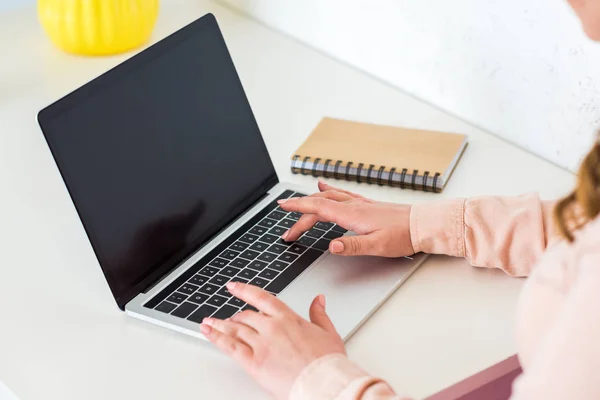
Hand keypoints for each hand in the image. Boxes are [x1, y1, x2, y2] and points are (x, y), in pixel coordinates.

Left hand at [200, 282, 344, 399]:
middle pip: (245, 316)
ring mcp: (261, 344)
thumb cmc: (328, 363)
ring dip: (219, 324)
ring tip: (208, 322)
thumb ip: (319, 313)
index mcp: (288, 318)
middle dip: (235, 316)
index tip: (233, 287)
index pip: (260, 297)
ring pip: (234, 329)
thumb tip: (318, 299)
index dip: (243, 290)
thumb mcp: (328, 332)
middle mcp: (271, 327)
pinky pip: (229, 347)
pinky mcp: (254, 362)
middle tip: (229, 318)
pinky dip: (216, 337)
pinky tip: (208, 332)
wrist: (324, 383)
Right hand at [278, 181, 413, 256]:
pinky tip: (325, 186)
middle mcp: (353, 206)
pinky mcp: (367, 205)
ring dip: (310, 202)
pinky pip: (341, 194)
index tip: (282, 206)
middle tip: (288, 231)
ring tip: (297, 205)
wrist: (423, 225)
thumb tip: (330, 246)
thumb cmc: (403, 236)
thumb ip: (352, 246)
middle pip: (319, 205)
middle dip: (300, 214)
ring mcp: (360, 204)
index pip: (318, 209)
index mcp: (352, 215)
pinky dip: (328, 190)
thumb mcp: (377, 246)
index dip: (298, 208)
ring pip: (328, 198)